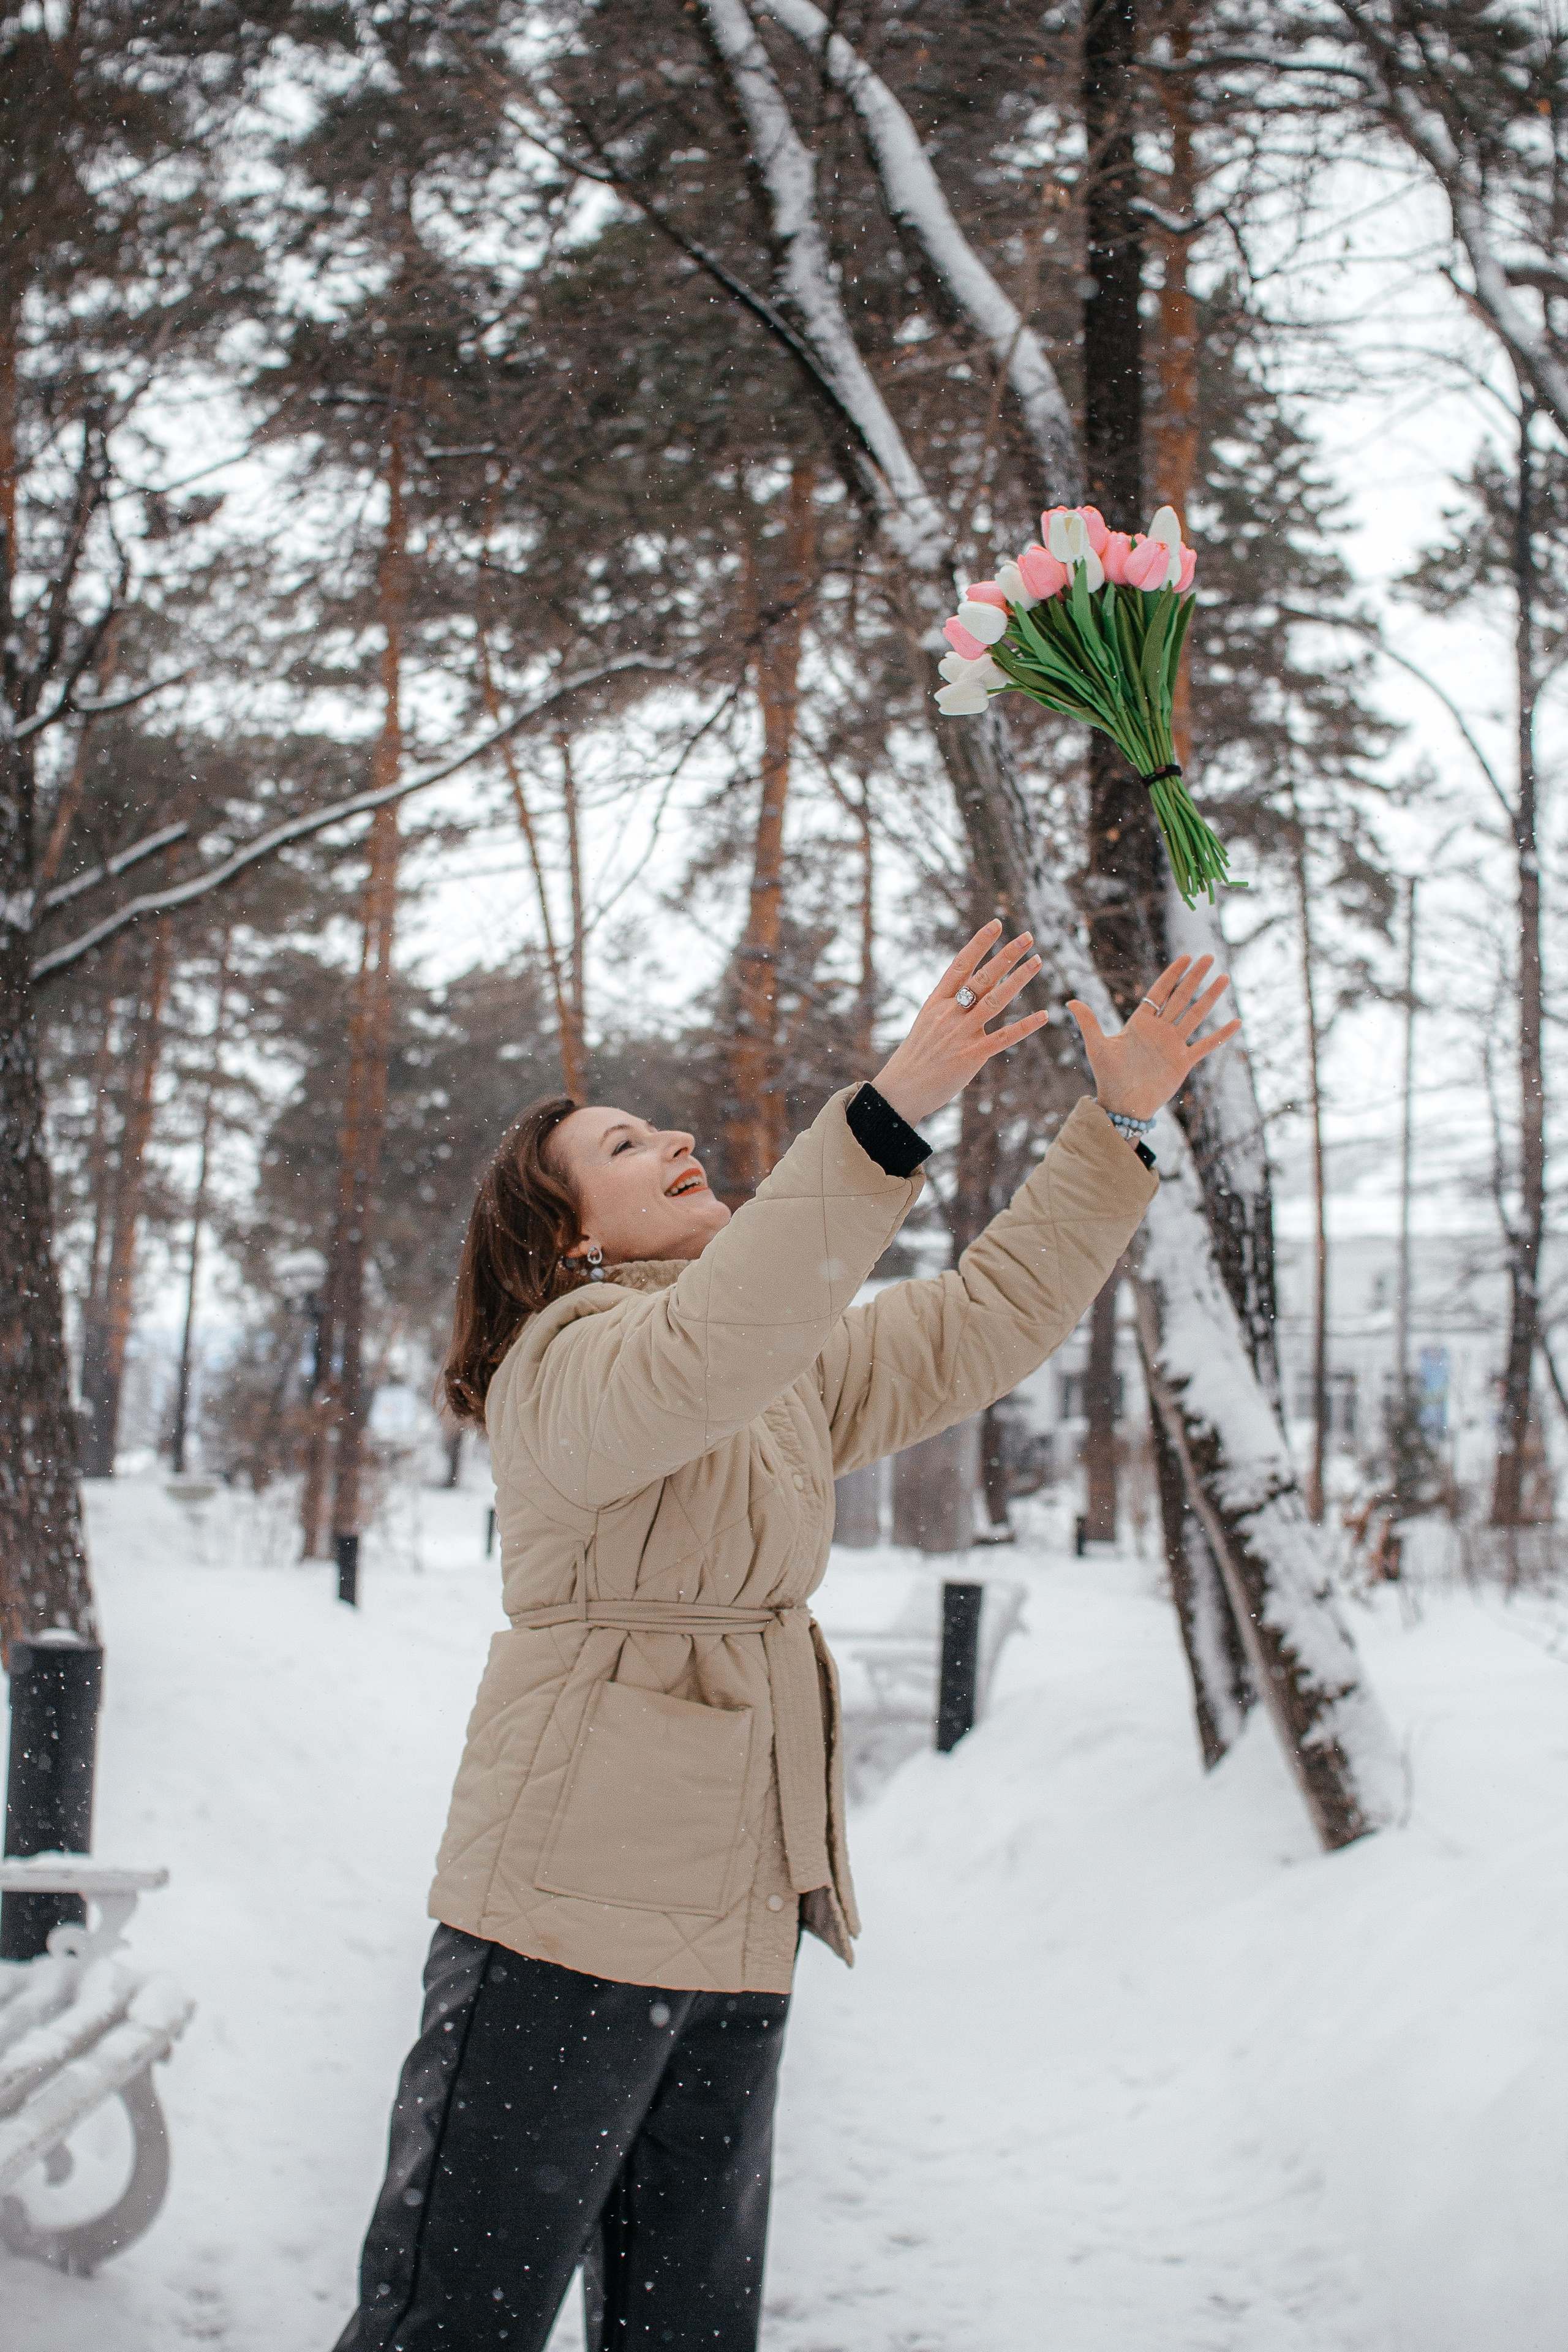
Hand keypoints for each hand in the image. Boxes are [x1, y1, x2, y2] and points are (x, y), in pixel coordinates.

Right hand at [873, 921, 1048, 1128]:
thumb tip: (979, 988)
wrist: (902, 1089)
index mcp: (936, 1001)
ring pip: (995, 1000)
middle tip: (1027, 936)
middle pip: (982, 977)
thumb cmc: (918, 1055)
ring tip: (1038, 961)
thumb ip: (952, 1005)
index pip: (960, 964)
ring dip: (1019, 979)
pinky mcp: (971, 1056)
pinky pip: (1004, 1037)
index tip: (997, 923)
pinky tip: (1044, 1015)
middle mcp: (948, 1013)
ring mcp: (960, 1034)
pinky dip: (1026, 1026)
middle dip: (1006, 955)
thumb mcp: (929, 1022)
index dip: (979, 943)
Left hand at [1067, 955, 1240, 1120]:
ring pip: (1196, 1015)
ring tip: (1224, 978)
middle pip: (1181, 997)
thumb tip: (1069, 1000)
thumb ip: (1088, 1022)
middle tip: (1208, 957)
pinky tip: (1237, 1022)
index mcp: (1141, 1023)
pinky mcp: (1184, 1062)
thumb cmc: (1108, 1077)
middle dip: (1195, 977)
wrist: (1122, 1105)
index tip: (1185, 957)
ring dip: (1210, 997)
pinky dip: (1221, 1035)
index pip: (1159, 992)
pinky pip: (1206, 1045)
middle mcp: (1160, 1030)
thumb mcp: (1097, 1046)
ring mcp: (1174, 1045)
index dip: (1173, 974)